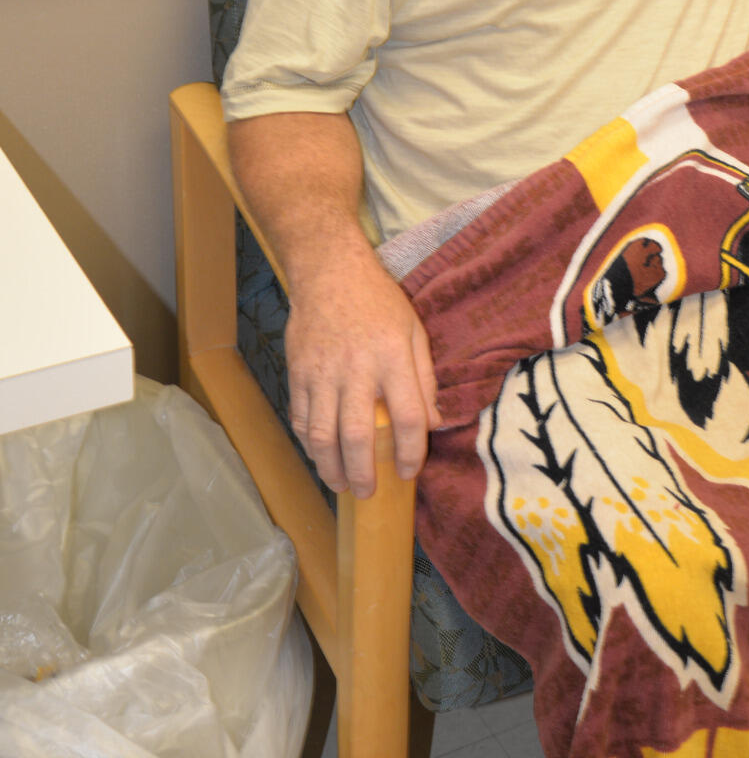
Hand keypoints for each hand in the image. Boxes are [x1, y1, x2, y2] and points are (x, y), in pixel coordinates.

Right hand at [284, 248, 440, 496]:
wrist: (330, 273)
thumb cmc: (379, 302)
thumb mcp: (414, 330)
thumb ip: (424, 378)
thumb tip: (433, 423)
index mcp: (392, 356)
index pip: (407, 415)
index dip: (410, 451)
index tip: (409, 472)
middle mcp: (356, 368)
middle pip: (359, 434)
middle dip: (363, 472)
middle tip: (369, 493)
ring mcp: (321, 372)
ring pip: (322, 433)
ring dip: (330, 467)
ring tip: (342, 485)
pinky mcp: (297, 373)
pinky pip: (300, 418)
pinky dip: (309, 444)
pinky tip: (321, 456)